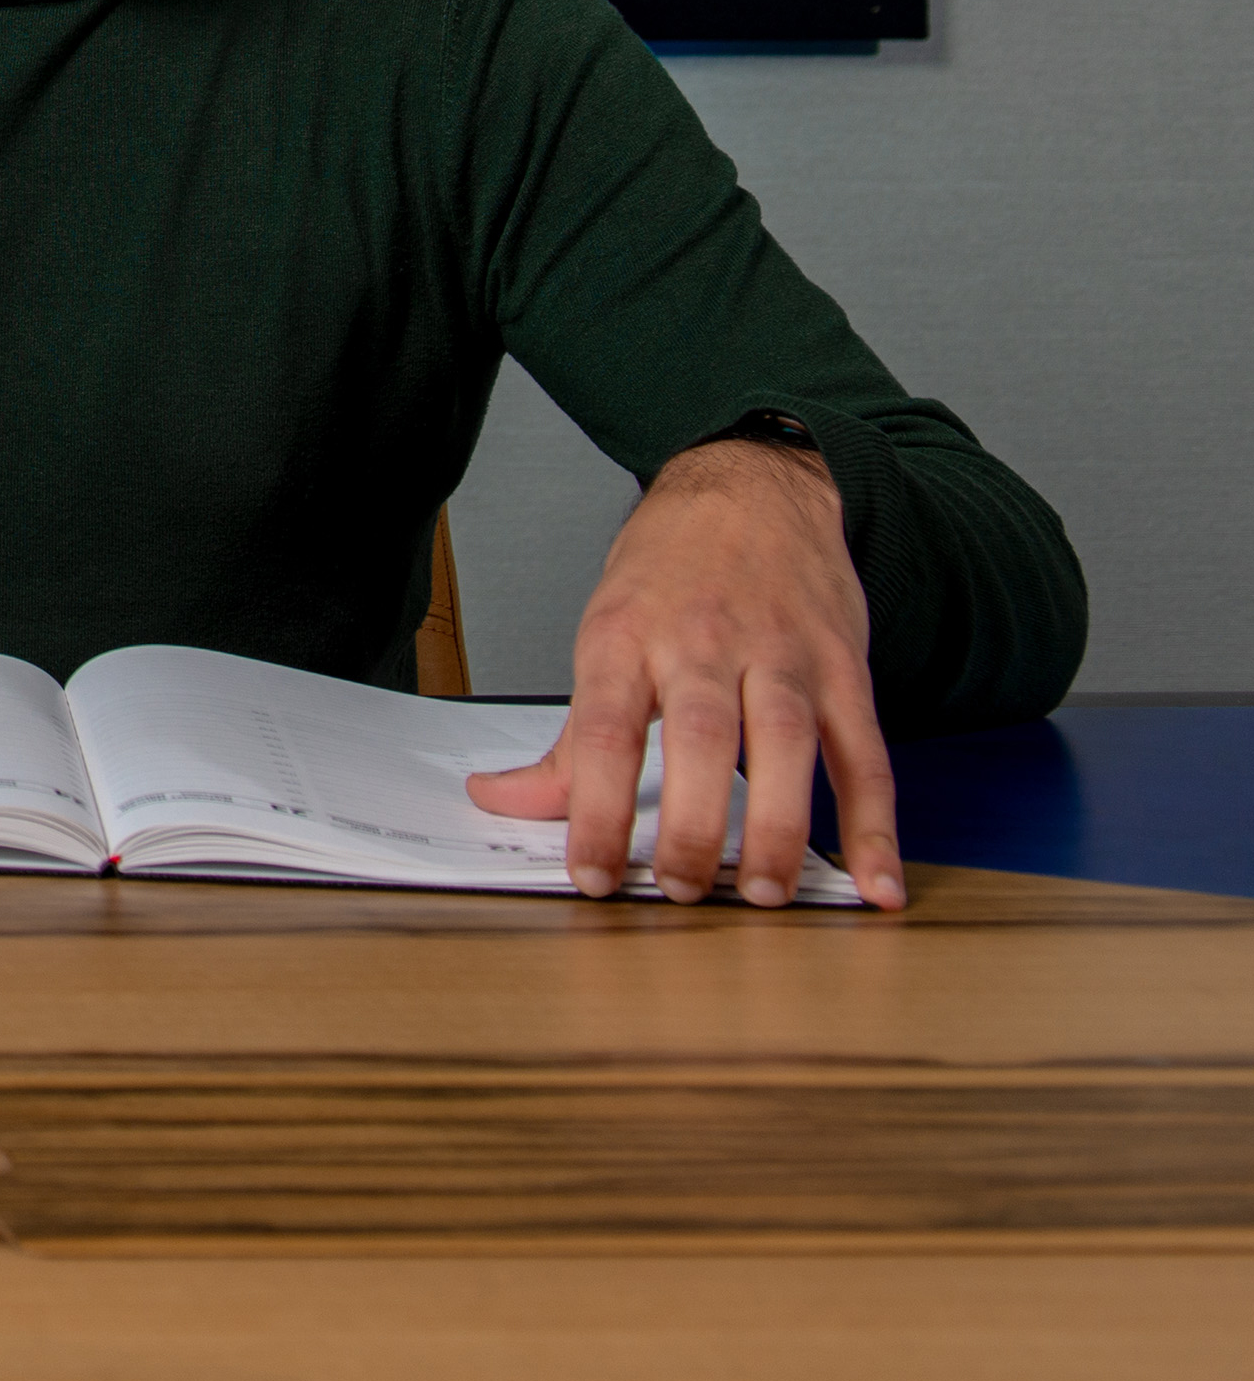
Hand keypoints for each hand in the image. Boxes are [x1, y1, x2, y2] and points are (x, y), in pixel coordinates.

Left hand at [465, 436, 903, 910]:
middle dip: (691, 822)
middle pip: (698, 735)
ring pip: (784, 740)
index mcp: (626, 636)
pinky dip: (876, 823)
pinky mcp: (844, 668)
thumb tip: (502, 799)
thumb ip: (569, 738)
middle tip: (681, 892)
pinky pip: (866, 753)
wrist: (750, 487)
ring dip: (777, 825)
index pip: (601, 729)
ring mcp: (781, 652)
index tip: (592, 874)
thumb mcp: (602, 635)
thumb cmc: (668, 573)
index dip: (592, 806)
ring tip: (763, 893)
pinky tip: (877, 883)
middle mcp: (704, 641)